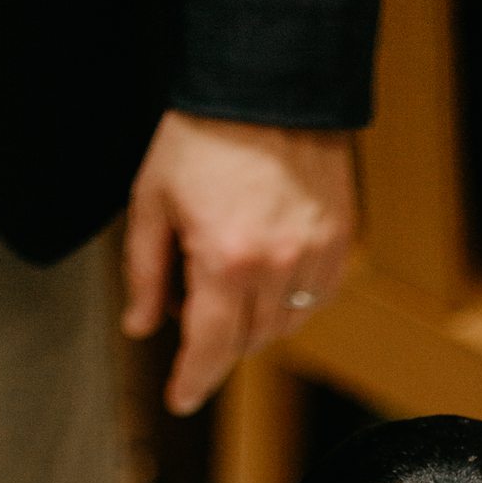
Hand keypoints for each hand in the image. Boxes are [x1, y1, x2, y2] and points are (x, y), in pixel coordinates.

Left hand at [122, 115, 356, 414]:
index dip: (193, 380)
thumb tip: (141, 326)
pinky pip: (317, 297)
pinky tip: (272, 271)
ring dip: (257, 321)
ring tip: (235, 280)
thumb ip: (144, 271)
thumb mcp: (153, 199)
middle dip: (220, 338)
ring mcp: (314, 256)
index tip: (182, 399)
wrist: (268, 83)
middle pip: (248, 342)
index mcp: (224, 260)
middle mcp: (276, 267)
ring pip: (285, 325)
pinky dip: (293, 299)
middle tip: (198, 301)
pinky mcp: (340, 241)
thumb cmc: (204, 135)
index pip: (210, 348)